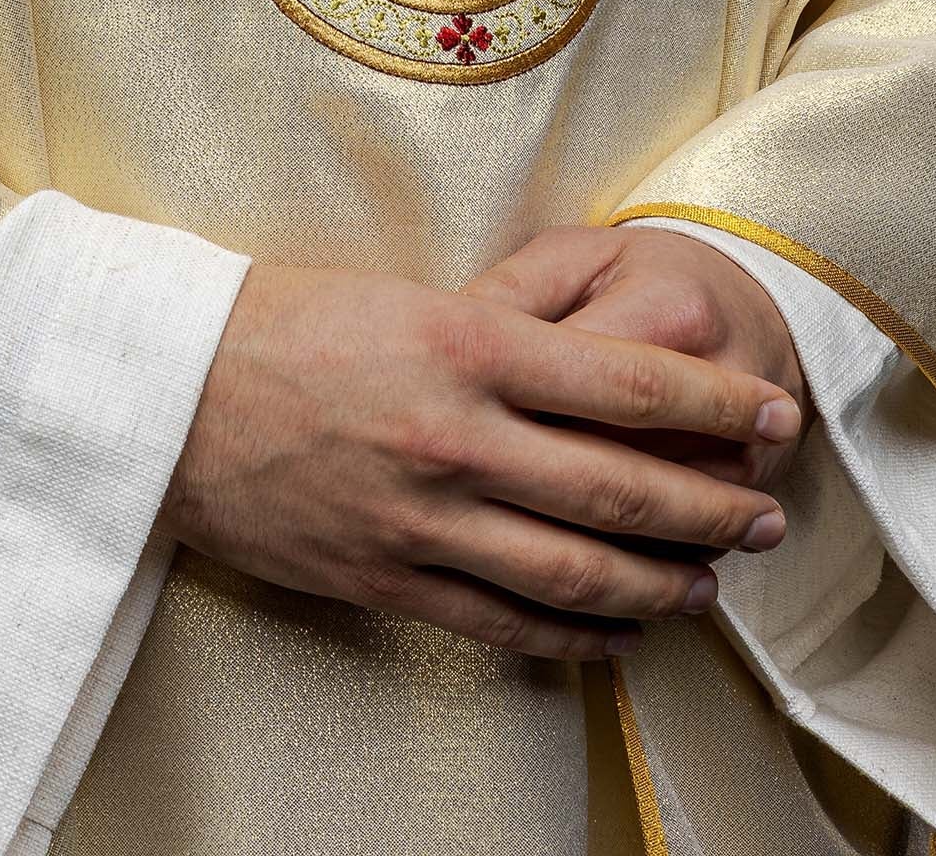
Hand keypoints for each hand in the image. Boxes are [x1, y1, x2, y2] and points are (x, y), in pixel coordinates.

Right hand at [161, 259, 797, 661]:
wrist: (165, 391)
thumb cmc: (280, 322)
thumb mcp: (404, 298)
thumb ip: (497, 338)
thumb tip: (588, 372)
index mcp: (465, 343)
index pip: (627, 384)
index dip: (715, 406)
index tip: (769, 415)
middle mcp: (456, 436)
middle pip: (620, 488)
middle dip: (711, 506)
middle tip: (767, 514)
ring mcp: (422, 518)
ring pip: (576, 572)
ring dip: (661, 585)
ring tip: (709, 586)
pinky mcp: (388, 579)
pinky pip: (506, 624)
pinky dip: (577, 637)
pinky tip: (620, 635)